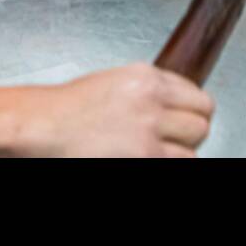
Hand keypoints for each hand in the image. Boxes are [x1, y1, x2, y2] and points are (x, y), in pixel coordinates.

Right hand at [36, 63, 213, 156]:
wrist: (43, 126)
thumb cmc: (67, 108)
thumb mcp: (114, 82)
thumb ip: (148, 90)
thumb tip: (174, 104)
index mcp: (146, 78)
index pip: (197, 96)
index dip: (191, 111)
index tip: (185, 119)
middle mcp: (152, 102)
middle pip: (201, 123)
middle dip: (188, 133)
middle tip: (172, 140)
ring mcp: (149, 134)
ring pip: (194, 152)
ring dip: (178, 155)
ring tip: (155, 152)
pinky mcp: (145, 160)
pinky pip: (176, 166)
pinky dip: (165, 164)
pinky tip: (145, 159)